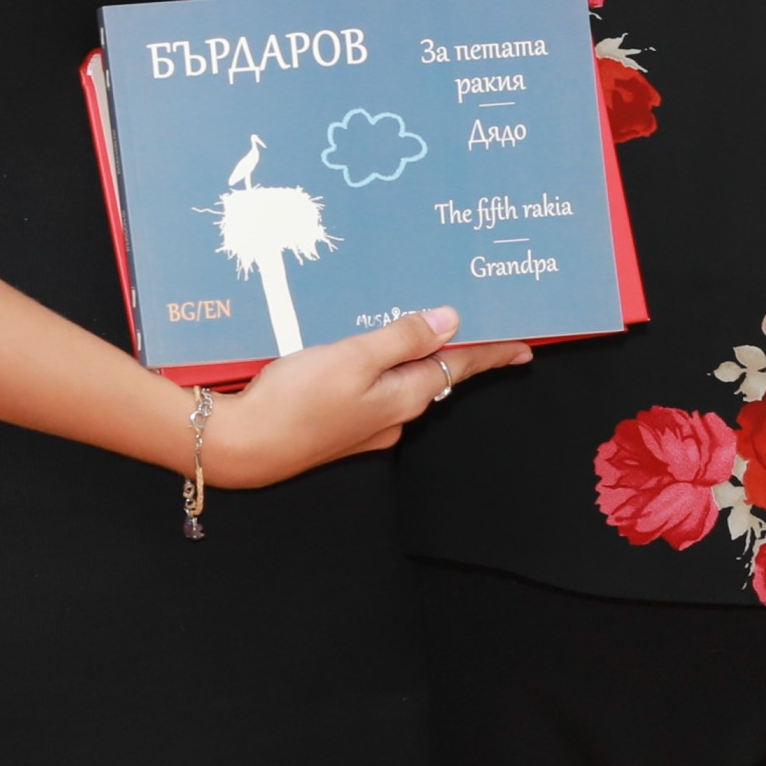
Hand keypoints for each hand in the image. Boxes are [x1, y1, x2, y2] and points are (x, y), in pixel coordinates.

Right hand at [198, 307, 535, 485]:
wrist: (241, 447)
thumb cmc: (295, 401)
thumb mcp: (354, 357)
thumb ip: (403, 337)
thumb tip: (450, 320)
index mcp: (406, 395)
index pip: (461, 366)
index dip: (492, 352)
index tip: (525, 346)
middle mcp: (394, 415)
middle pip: (433, 373)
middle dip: (449, 347)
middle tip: (466, 318)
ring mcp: (367, 425)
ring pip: (400, 381)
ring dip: (409, 354)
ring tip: (413, 321)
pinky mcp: (340, 426)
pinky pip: (372, 389)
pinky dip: (378, 368)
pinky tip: (362, 350)